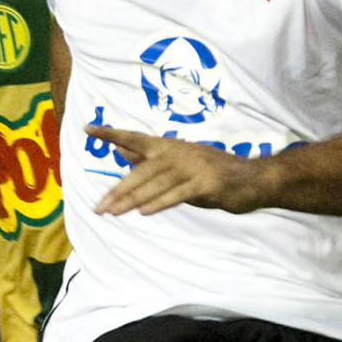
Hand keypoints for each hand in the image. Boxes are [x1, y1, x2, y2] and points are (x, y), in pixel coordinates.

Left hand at [88, 124, 268, 215]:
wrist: (252, 180)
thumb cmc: (212, 173)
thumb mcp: (178, 164)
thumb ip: (149, 159)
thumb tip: (120, 151)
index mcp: (169, 147)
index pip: (135, 139)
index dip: (112, 134)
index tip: (88, 129)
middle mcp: (178, 153)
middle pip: (141, 171)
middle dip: (118, 191)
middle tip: (99, 207)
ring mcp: (193, 167)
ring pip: (155, 184)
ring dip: (132, 199)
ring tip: (113, 212)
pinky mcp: (206, 183)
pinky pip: (178, 194)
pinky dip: (160, 202)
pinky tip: (144, 211)